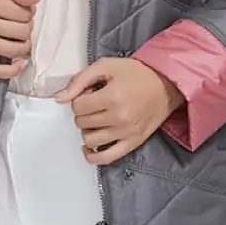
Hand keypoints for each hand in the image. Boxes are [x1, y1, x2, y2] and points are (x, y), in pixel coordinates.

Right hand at [0, 0, 39, 78]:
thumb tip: (36, 0)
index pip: (22, 13)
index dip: (29, 13)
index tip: (25, 12)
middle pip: (20, 31)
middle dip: (28, 28)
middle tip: (22, 25)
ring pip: (13, 50)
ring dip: (25, 46)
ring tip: (22, 40)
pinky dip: (11, 71)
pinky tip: (21, 63)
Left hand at [54, 57, 185, 164]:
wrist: (165, 84)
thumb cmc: (135, 73)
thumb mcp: (106, 66)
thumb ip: (80, 80)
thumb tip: (60, 98)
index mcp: (112, 97)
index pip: (78, 106)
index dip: (79, 98)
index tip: (89, 93)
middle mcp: (119, 118)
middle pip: (82, 122)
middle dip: (83, 112)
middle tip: (95, 103)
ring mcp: (126, 133)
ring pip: (90, 140)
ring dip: (87, 129)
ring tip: (97, 118)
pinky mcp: (132, 143)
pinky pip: (106, 158)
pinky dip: (93, 155)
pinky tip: (89, 146)